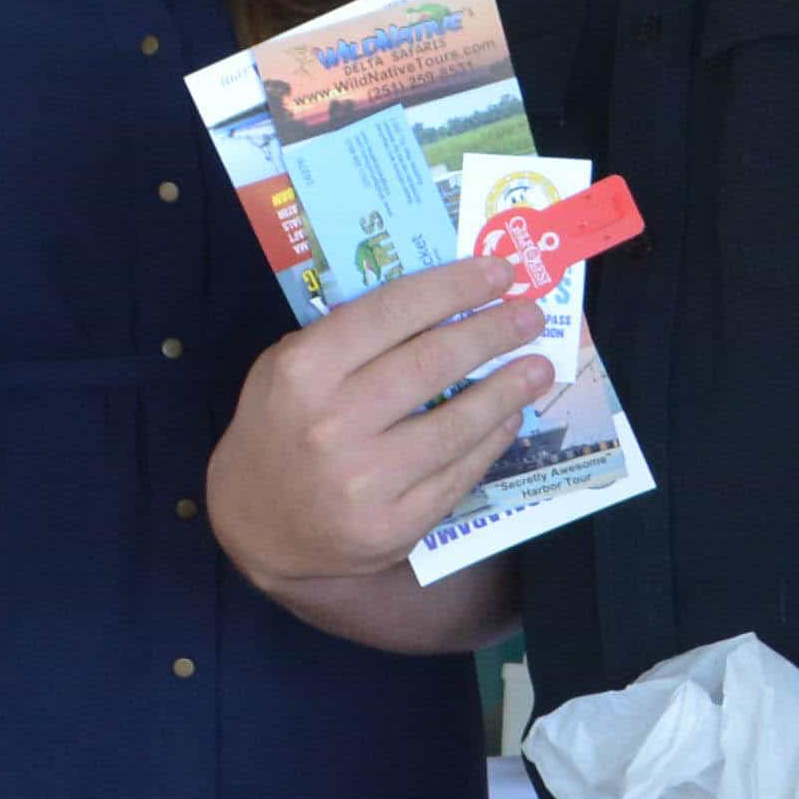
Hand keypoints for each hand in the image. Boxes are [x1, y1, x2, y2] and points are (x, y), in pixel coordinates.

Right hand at [204, 253, 545, 591]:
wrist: (259, 527)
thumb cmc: (279, 430)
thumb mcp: (287, 371)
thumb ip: (347, 336)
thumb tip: (442, 301)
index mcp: (303, 371)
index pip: (393, 311)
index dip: (455, 287)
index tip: (501, 272)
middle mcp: (333, 423)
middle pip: (433, 362)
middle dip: (493, 332)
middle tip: (531, 315)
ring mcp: (366, 480)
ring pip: (458, 423)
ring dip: (509, 389)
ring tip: (539, 365)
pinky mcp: (395, 525)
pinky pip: (460, 472)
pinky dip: (492, 439)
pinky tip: (510, 416)